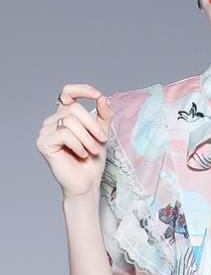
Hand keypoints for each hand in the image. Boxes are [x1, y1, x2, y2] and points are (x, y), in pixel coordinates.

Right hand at [37, 83, 110, 199]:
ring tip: (92, 151)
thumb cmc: (92, 161)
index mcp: (63, 116)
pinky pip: (64, 134)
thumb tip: (102, 98)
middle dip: (92, 125)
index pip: (67, 92)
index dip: (82, 90)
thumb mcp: (101, 134)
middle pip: (74, 109)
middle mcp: (52, 121)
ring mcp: (45, 131)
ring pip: (70, 121)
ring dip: (86, 137)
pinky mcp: (43, 143)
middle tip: (102, 140)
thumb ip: (103, 115)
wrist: (86, 184)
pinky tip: (82, 154)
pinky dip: (77, 144)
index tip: (98, 97)